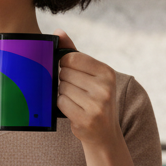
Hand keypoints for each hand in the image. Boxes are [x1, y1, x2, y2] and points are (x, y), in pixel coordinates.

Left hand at [54, 29, 121, 147]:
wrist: (105, 134)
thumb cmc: (94, 100)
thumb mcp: (91, 75)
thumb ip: (74, 52)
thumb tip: (58, 31)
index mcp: (107, 72)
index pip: (71, 58)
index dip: (65, 65)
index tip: (72, 74)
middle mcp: (105, 87)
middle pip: (64, 73)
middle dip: (64, 82)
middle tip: (76, 91)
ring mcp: (96, 103)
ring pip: (61, 88)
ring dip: (63, 94)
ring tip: (76, 101)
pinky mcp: (86, 118)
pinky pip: (60, 102)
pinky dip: (62, 106)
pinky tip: (73, 110)